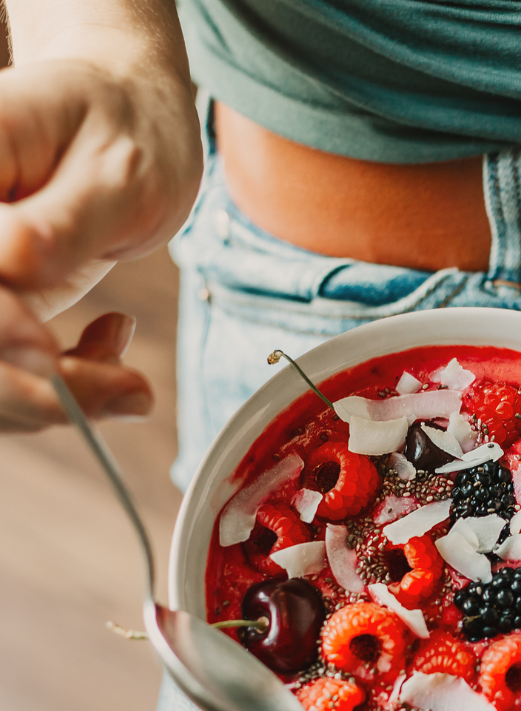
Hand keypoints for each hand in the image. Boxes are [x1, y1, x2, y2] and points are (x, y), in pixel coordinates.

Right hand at [0, 36, 199, 428]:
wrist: (122, 122)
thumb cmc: (122, 132)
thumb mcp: (113, 168)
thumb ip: (62, 219)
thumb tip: (9, 260)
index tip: (47, 353)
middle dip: (31, 387)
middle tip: (130, 391)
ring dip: (51, 400)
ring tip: (128, 379)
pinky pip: (6, 377)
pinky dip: (56, 391)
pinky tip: (104, 352)